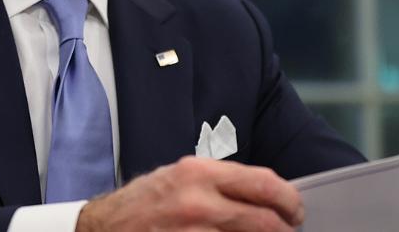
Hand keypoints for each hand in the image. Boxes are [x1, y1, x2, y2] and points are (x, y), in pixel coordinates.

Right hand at [76, 155, 302, 231]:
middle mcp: (197, 202)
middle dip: (284, 229)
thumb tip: (265, 197)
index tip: (295, 210)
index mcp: (199, 173)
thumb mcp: (180, 178)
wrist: (103, 227)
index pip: (264, 184)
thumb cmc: (143, 204)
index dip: (288, 200)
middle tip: (288, 230)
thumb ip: (220, 184)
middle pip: (265, 221)